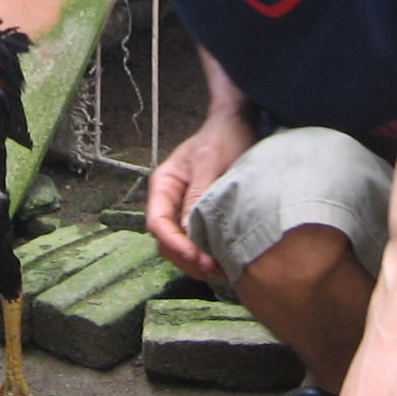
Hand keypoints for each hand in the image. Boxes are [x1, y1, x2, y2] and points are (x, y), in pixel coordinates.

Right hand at [145, 111, 254, 279]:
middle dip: (185, 257)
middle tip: (211, 267)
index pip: (157, 222)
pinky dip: (205, 255)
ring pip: (180, 245)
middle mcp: (170, 200)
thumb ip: (198, 193)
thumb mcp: (209, 162)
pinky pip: (196, 242)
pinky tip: (222, 262)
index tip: (194, 256)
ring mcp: (185, 210)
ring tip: (219, 270)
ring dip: (195, 261)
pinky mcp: (202, 216)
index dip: (173, 243)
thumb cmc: (222, 138)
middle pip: (166, 239)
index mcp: (164, 185)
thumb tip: (188, 230)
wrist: (239, 126)